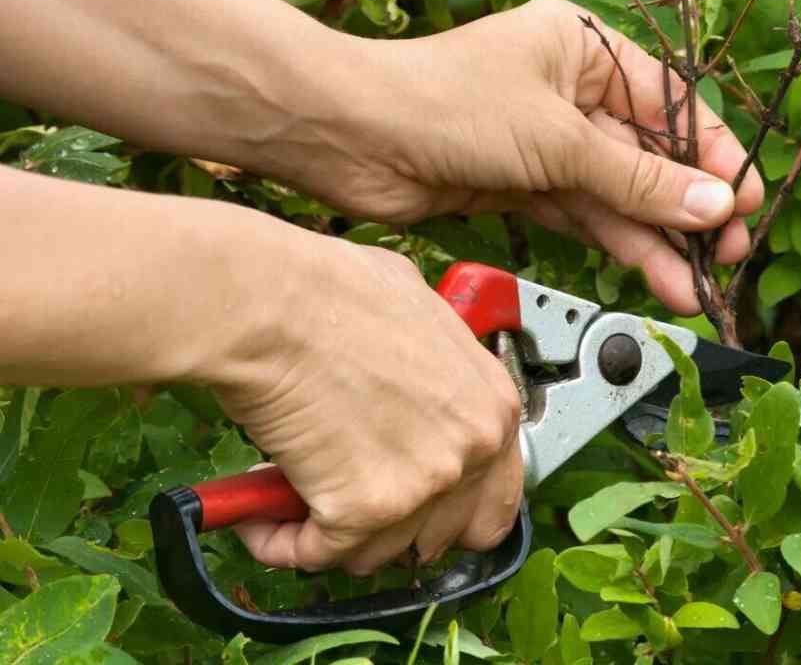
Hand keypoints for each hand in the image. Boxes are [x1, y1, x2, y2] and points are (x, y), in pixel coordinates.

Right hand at [212, 231, 521, 574]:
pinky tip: (257, 512)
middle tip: (347, 497)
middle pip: (440, 534)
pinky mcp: (366, 510)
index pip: (496, 499)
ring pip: (378, 551)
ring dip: (332, 532)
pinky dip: (279, 542)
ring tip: (292, 492)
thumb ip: (436, 366)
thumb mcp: (418, 313)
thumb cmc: (330, 293)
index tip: (410, 504)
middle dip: (391, 525)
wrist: (271, 305)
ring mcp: (424, 484)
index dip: (447, 508)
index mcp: (493, 406)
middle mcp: (472, 450)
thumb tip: (418, 383)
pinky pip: (316, 554)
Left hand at [299, 0, 764, 314]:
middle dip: (688, 207)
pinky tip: (654, 274)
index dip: (712, 156)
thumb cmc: (444, 104)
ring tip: (697, 285)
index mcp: (584, 48)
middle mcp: (569, 91)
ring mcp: (545, 141)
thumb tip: (714, 205)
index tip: (747, 199)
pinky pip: (585, 215)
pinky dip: (617, 245)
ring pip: (618, 194)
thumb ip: (637, 181)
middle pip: (647, 156)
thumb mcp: (558, 140)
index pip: (670, 105)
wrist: (351, 139)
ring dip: (657, 240)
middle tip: (728, 253)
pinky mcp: (521, 184)